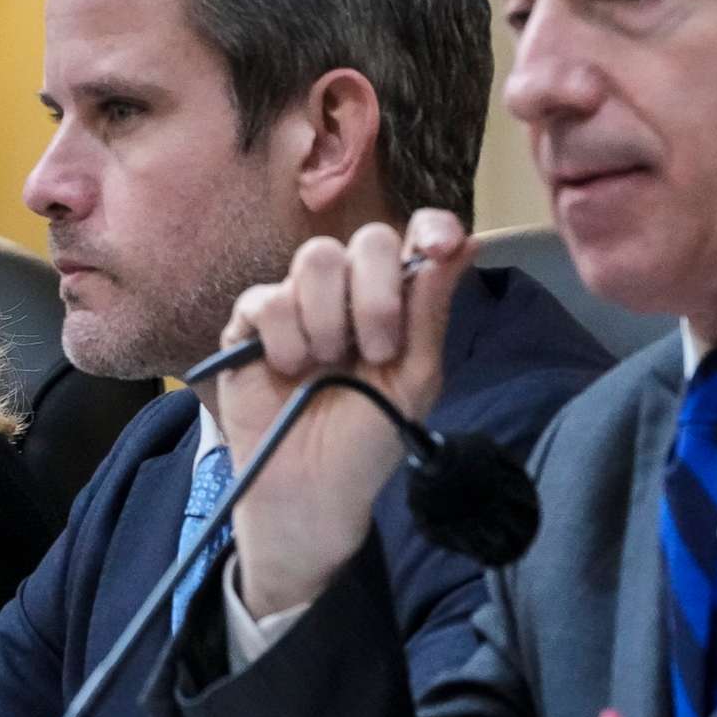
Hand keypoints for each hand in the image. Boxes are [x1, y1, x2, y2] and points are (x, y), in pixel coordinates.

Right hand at [213, 213, 470, 615]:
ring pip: (315, 259)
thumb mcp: (414, 380)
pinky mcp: (250, 324)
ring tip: (326, 365)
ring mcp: (297, 303)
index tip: (438, 247)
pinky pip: (267, 297)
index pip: (415, 236)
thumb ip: (430, 311)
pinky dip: (285, 336)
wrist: (312, 488)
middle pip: (365, 239)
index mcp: (394, 301)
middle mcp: (347, 291)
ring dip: (328, 318)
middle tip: (376, 351)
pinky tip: (289, 369)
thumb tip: (467, 243)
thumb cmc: (367, 438)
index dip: (431, 228)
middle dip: (377, 295)